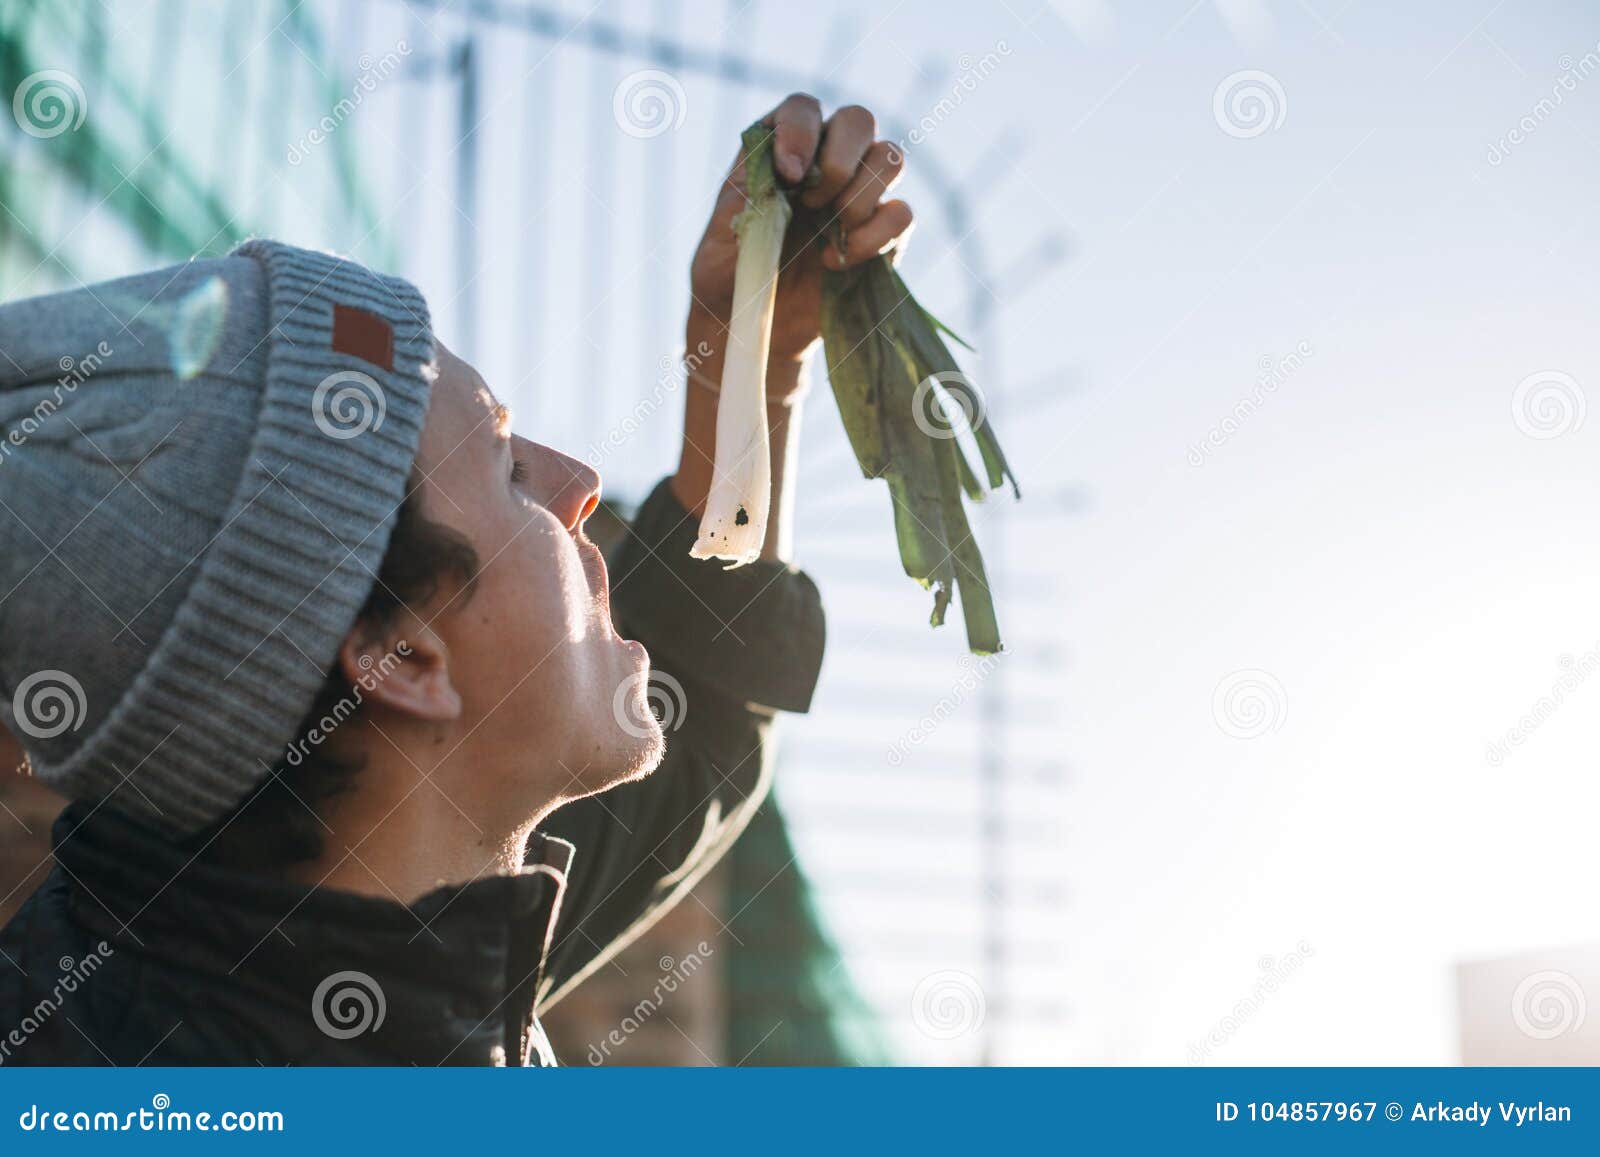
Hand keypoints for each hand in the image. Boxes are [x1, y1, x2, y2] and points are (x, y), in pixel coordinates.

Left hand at [688, 94, 912, 395]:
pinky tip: (838, 261)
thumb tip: (792, 176)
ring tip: (830, 232)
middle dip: (840, 161)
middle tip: (811, 204)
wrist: (753, 321)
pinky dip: (875, 236)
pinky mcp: (883, 233)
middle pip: (860, 119)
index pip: (803, 108)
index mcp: (781, 147)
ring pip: (891, 158)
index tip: (787, 177)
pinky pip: (902, 214)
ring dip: (860, 196)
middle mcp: (826, 159)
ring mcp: (860, 193)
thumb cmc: (731, 272)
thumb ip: (753, 196)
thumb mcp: (726, 231)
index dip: (801, 132)